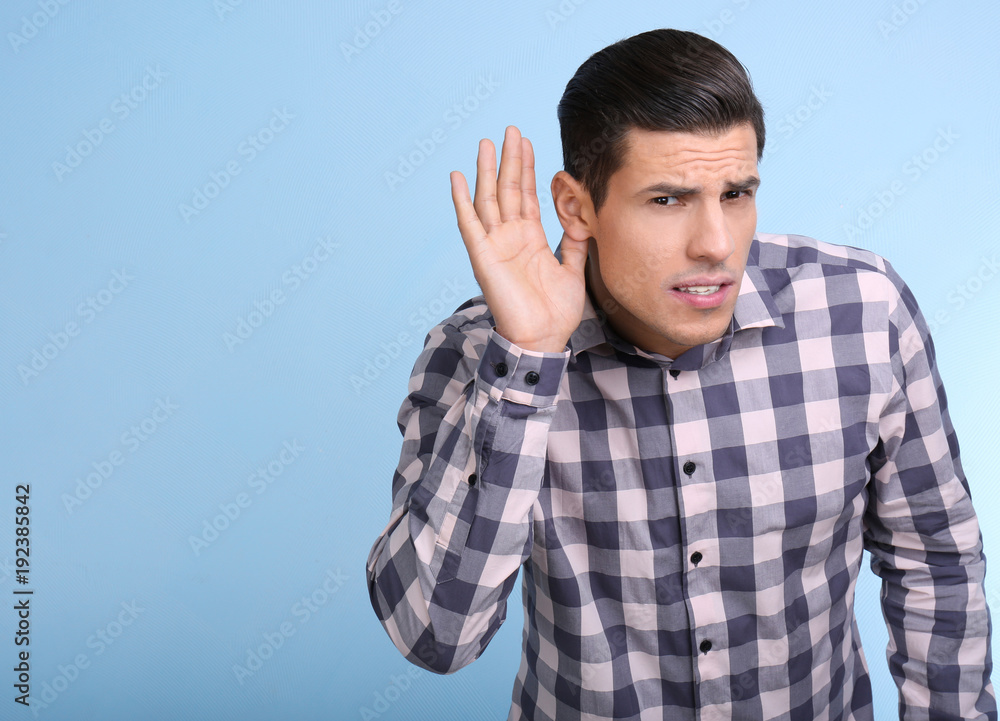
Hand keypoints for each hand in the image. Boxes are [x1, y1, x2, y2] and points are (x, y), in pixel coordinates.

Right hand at [450, 125, 588, 352]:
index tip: (527, 142)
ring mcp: (495, 245)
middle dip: (510, 159)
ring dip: (486, 171)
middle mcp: (510, 237)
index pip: (526, 195)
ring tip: (486, 143)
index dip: (527, 168)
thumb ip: (575, 241)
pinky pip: (469, 224)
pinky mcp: (483, 256)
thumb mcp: (573, 269)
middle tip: (511, 129)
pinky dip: (461, 201)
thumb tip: (582, 214)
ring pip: (488, 199)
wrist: (542, 339)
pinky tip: (457, 177)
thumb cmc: (556, 312)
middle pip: (507, 189)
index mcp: (530, 238)